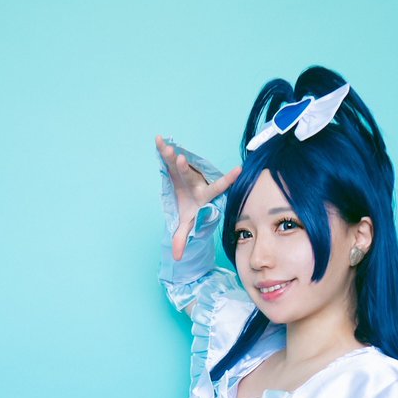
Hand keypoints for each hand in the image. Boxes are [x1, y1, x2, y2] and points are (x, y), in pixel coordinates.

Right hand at [156, 134, 240, 259]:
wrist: (185, 198)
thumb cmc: (191, 211)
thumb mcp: (187, 225)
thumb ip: (182, 239)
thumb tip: (177, 258)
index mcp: (203, 195)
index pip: (217, 188)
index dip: (228, 180)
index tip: (239, 170)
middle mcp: (196, 181)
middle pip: (190, 175)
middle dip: (185, 169)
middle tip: (181, 160)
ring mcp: (186, 172)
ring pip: (179, 163)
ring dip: (172, 156)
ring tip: (166, 147)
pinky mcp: (176, 166)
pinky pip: (170, 158)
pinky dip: (164, 150)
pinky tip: (158, 139)